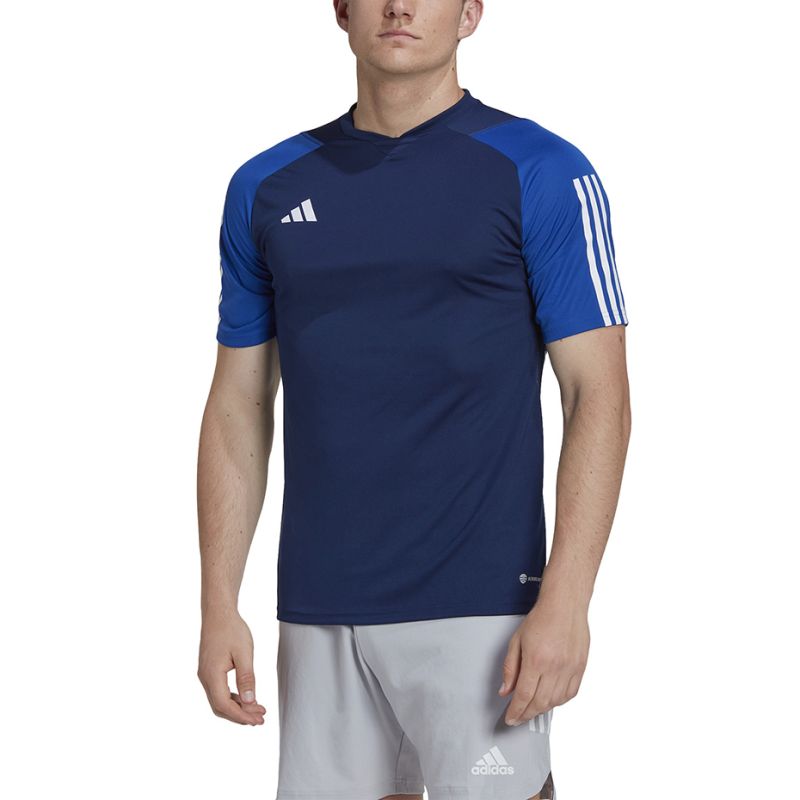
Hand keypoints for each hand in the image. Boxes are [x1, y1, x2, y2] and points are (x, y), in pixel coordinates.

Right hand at [197, 608, 265, 724]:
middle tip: (260, 719)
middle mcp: (205, 678)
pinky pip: (219, 691)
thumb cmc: (231, 629)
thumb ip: (247, 678)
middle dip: (240, 715)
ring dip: (237, 707)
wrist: (218, 613)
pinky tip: (246, 698)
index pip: (224, 705)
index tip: (257, 720)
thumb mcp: (244, 653)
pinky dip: (233, 698)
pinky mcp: (209, 670)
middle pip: (220, 707)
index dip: (241, 716)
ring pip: (219, 700)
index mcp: (212, 675)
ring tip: (257, 710)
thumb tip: (250, 701)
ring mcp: (205, 674)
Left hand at [498, 597, 589, 725]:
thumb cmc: (541, 619)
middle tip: (519, 718)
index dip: (516, 711)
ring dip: (542, 710)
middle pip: (540, 703)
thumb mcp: (517, 640)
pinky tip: (550, 700)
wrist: (565, 606)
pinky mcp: (580, 668)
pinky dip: (559, 702)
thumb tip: (505, 691)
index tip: (511, 718)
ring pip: (555, 702)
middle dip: (527, 714)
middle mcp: (554, 667)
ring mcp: (570, 669)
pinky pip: (570, 694)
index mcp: (536, 660)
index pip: (524, 696)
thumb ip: (510, 668)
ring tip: (532, 709)